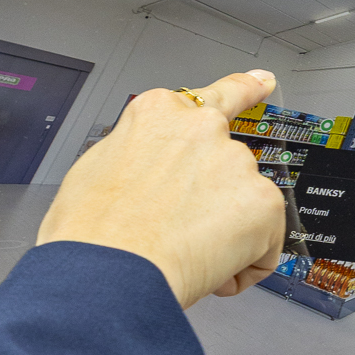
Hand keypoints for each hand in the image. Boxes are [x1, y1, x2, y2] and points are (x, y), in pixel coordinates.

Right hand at [37, 69, 285, 306]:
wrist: (107, 272)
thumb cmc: (90, 233)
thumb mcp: (95, 169)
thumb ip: (137, 156)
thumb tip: (147, 175)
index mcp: (158, 114)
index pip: (214, 96)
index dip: (245, 89)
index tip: (263, 82)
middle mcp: (202, 128)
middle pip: (226, 167)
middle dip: (214, 200)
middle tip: (182, 232)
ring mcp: (235, 162)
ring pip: (244, 208)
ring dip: (224, 234)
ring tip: (181, 253)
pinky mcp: (263, 202)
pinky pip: (264, 244)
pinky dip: (244, 265)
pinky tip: (209, 270)